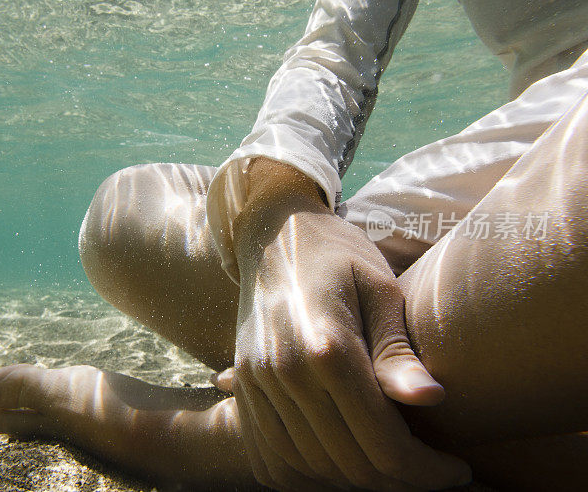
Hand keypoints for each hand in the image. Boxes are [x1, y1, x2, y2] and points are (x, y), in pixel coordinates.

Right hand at [230, 162, 470, 490]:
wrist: (274, 233)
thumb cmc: (340, 255)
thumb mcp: (382, 289)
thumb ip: (398, 350)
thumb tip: (433, 400)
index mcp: (327, 346)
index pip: (383, 441)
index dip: (426, 470)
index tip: (457, 470)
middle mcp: (285, 371)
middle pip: (348, 463)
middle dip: (399, 481)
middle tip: (432, 473)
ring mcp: (257, 382)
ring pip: (308, 469)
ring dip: (354, 480)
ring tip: (391, 467)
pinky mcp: (244, 386)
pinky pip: (271, 457)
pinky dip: (307, 473)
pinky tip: (340, 461)